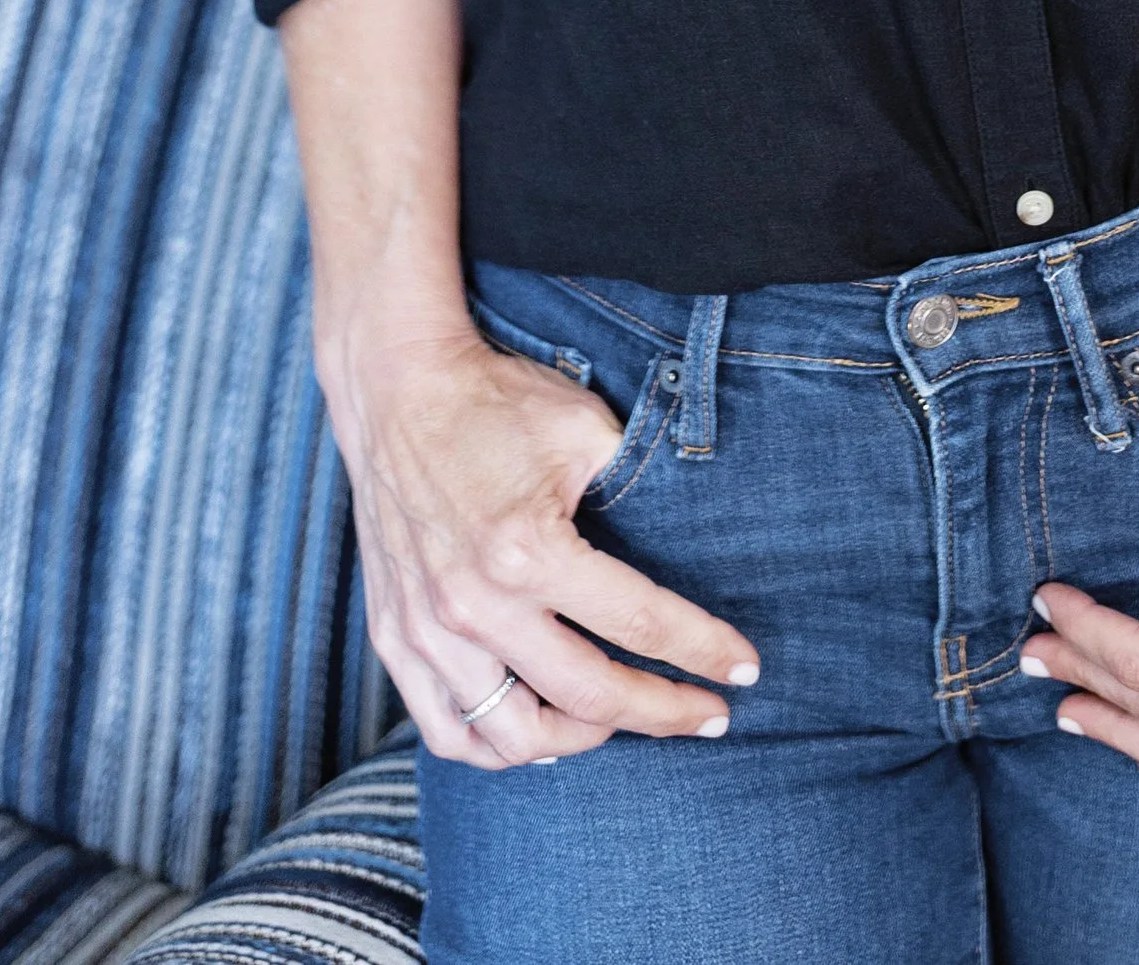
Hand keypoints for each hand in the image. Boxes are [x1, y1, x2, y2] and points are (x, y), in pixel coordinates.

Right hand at [328, 322, 761, 769]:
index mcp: (529, 550)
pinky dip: (500, 746)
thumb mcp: (585, 427)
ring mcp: (428, 632)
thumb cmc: (498, 404)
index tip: (743, 670)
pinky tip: (541, 728)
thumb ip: (638, 483)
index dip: (702, 650)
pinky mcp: (396, 640)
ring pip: (515, 738)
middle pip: (590, 697)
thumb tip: (698, 535)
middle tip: (708, 716)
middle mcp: (475, 606)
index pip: (639, 622)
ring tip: (621, 717)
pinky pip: (450, 733)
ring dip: (582, 739)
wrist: (397, 392)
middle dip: (664, 713)